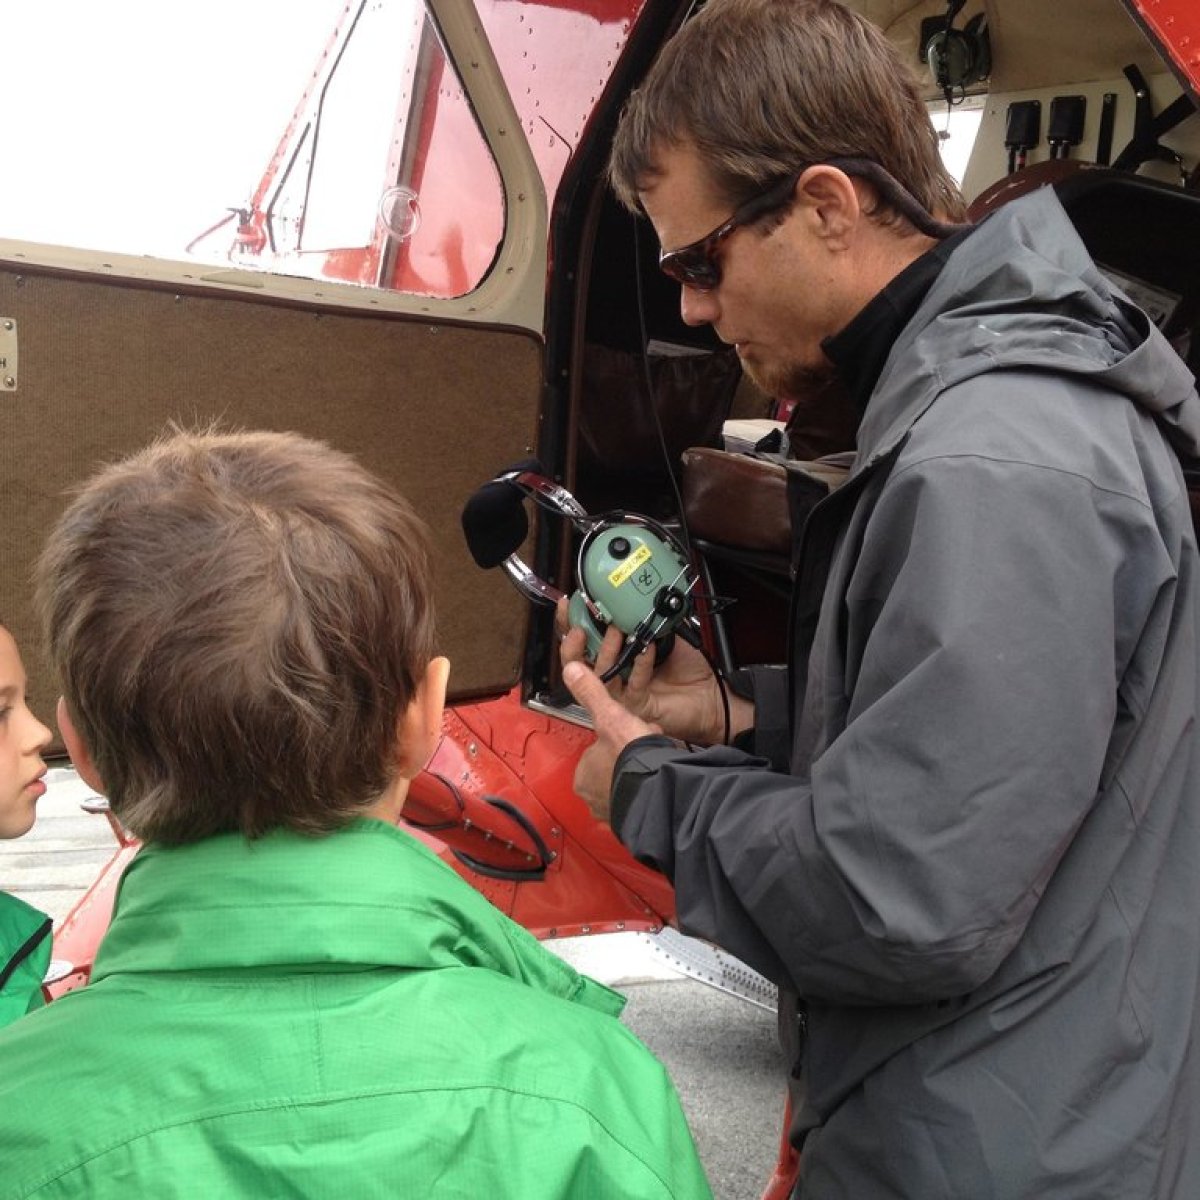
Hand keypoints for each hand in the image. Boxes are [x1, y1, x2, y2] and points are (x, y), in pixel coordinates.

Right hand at [557, 597, 749, 745]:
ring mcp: (622, 694)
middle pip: (579, 662)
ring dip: (607, 650)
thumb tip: (632, 601)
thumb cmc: (688, 669)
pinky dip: (641, 663)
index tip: (569, 605)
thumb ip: (645, 622)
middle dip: (574, 643)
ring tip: (616, 630)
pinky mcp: (636, 705)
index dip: (571, 624)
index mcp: (615, 657)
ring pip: (601, 675)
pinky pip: (633, 684)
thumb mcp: (664, 636)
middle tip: (578, 626)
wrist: (709, 696)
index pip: (585, 640)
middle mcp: (613, 676)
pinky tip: (648, 649)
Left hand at [561, 658, 657, 820]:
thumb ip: (591, 693)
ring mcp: (612, 813)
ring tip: (654, 763)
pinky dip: (646, 793)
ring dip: (638, 774)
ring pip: (624, 785)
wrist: (657, 794)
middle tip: (644, 747)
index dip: (615, 739)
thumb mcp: (610, 716)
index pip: (594, 752)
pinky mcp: (631, 823)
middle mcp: (592, 797)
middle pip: (610, 769)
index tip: (629, 734)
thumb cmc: (630, 760)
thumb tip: (572, 670)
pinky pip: (638, 803)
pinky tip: (658, 781)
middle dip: (628, 757)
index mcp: (582, 774)